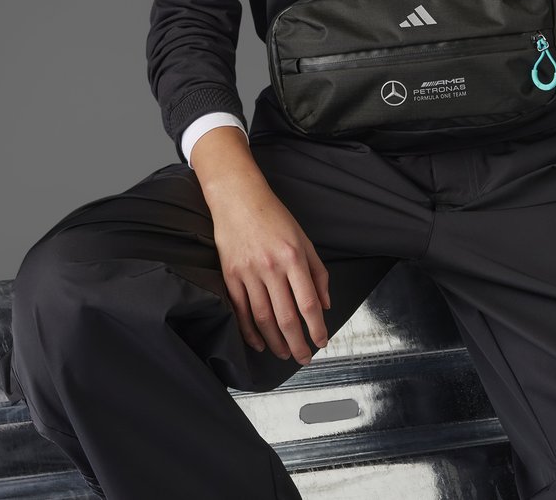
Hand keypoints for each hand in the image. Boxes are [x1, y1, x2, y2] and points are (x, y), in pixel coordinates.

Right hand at [210, 185, 329, 364]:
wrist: (238, 198)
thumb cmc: (274, 216)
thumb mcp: (304, 239)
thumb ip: (317, 272)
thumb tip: (325, 304)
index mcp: (293, 257)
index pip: (308, 302)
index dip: (316, 327)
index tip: (321, 342)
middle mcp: (271, 267)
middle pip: (286, 316)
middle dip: (297, 343)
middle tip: (304, 358)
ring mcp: (248, 272)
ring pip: (263, 318)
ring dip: (275, 342)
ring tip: (284, 353)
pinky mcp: (230, 275)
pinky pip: (240, 311)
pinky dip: (249, 332)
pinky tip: (258, 343)